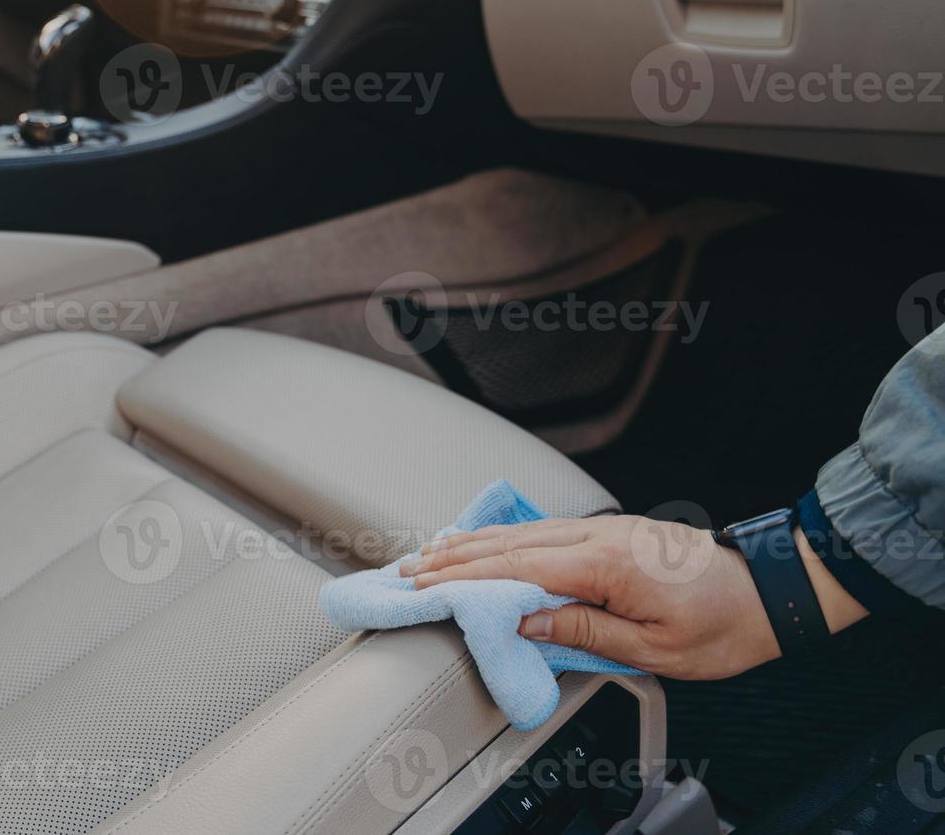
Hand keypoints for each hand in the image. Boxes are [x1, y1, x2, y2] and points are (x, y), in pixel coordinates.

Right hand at [398, 515, 865, 679]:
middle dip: (452, 558)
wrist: (772, 588)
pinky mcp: (609, 532)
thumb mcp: (654, 648)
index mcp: (603, 563)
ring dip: (471, 544)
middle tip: (406, 570)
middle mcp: (596, 535)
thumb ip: (583, 630)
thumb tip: (526, 622)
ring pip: (520, 533)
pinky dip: (503, 537)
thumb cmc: (722, 625)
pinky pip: (541, 531)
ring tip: (428, 554)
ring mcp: (602, 528)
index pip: (515, 570)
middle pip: (507, 544)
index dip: (463, 580)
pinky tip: (483, 541)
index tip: (423, 588)